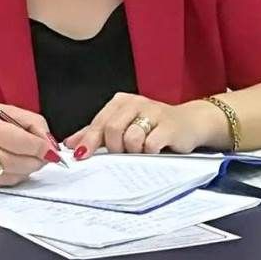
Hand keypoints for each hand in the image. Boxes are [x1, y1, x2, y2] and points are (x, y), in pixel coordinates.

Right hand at [0, 103, 56, 187]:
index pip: (20, 141)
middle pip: (19, 162)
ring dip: (29, 168)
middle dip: (38, 159)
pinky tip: (14, 165)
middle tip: (46, 154)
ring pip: (14, 176)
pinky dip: (15, 176)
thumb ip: (25, 121)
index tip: (51, 147)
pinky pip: (4, 184)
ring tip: (29, 157)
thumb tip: (48, 141)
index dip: (41, 146)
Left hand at [64, 93, 226, 159]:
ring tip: (142, 150)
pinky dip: (149, 153)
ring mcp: (153, 112)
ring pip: (131, 138)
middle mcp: (136, 103)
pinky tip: (154, 150)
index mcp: (121, 102)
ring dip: (133, 151)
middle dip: (114, 148)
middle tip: (122, 154)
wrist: (190, 123)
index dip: (88, 141)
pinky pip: (150, 145)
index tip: (80, 157)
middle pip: (112, 129)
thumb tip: (70, 144)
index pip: (99, 122)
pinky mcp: (169, 126)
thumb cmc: (153, 127)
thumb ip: (97, 134)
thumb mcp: (123, 126)